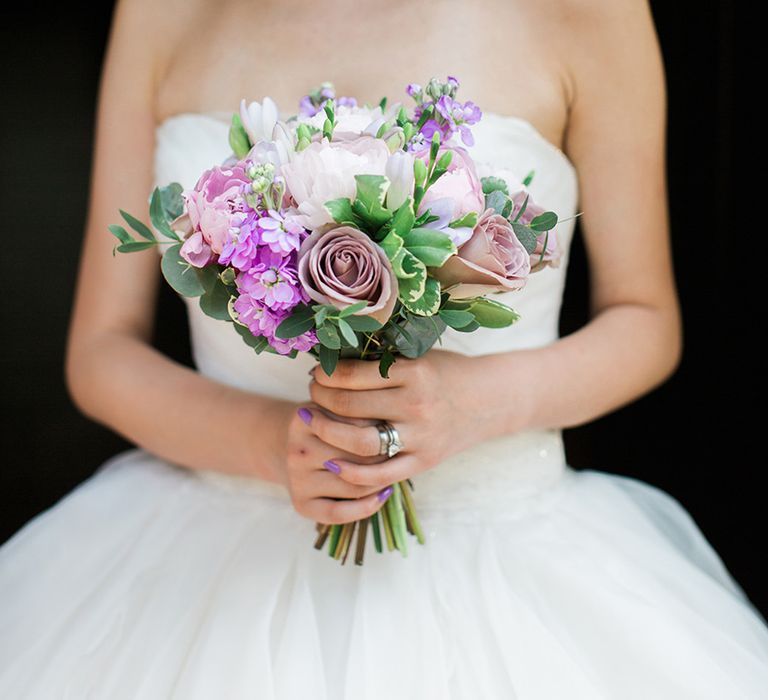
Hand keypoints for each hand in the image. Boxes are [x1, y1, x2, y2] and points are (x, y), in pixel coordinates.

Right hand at [278, 401, 394, 524]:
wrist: (284, 444)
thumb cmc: (324, 423)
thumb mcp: (336, 408)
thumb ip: (361, 412)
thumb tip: (397, 431)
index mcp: (305, 420)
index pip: (357, 425)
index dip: (382, 428)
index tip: (396, 428)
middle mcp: (298, 451)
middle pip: (357, 458)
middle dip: (386, 456)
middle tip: (402, 452)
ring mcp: (297, 479)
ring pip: (353, 486)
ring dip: (380, 481)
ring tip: (394, 471)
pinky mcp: (301, 504)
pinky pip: (339, 513)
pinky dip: (366, 507)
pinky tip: (383, 495)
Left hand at [306, 350, 482, 488]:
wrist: (488, 401)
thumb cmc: (446, 372)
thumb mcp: (418, 356)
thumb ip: (381, 360)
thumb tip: (330, 359)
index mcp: (413, 372)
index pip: (351, 375)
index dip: (325, 374)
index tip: (316, 372)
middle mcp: (416, 405)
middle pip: (349, 406)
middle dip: (320, 398)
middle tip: (311, 393)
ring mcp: (420, 437)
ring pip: (359, 441)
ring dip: (326, 432)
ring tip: (313, 421)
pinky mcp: (422, 462)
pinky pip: (379, 474)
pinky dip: (351, 473)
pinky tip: (332, 463)